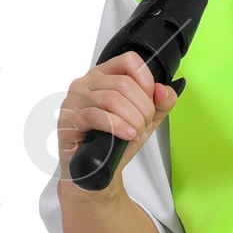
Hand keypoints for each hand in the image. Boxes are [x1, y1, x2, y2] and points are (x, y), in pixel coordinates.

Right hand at [57, 50, 180, 179]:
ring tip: (135, 134)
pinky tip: (127, 135)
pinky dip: (118, 127)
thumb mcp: (145, 120)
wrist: (97, 170)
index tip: (151, 102)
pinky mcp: (68, 119)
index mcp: (104, 76)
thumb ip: (161, 104)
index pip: (130, 61)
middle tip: (144, 126)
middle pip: (124, 83)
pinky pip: (97, 116)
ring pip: (112, 98)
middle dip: (142, 109)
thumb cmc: (115, 142)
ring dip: (132, 120)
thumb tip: (164, 90)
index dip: (147, 82)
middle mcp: (87, 83)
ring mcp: (75, 100)